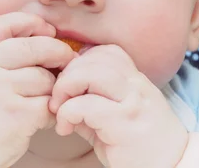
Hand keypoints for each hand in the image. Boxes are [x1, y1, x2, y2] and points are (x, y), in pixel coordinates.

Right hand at [0, 13, 77, 167]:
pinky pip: (47, 104)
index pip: (3, 25)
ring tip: (46, 99)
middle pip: (32, 47)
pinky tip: (44, 118)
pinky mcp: (14, 115)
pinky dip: (51, 111)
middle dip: (57, 51)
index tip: (47, 30)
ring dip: (52, 88)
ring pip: (44, 77)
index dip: (30, 23)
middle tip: (68, 58)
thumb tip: (39, 36)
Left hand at [50, 45, 188, 167]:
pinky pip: (86, 105)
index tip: (69, 84)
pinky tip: (65, 128)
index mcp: (136, 81)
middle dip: (67, 74)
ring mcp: (132, 102)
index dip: (81, 61)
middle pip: (95, 58)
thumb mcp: (116, 117)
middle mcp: (136, 85)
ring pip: (91, 74)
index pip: (106, 51)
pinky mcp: (124, 123)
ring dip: (66, 88)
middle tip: (57, 98)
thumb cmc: (141, 147)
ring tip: (59, 109)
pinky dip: (67, 113)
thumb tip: (60, 94)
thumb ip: (91, 101)